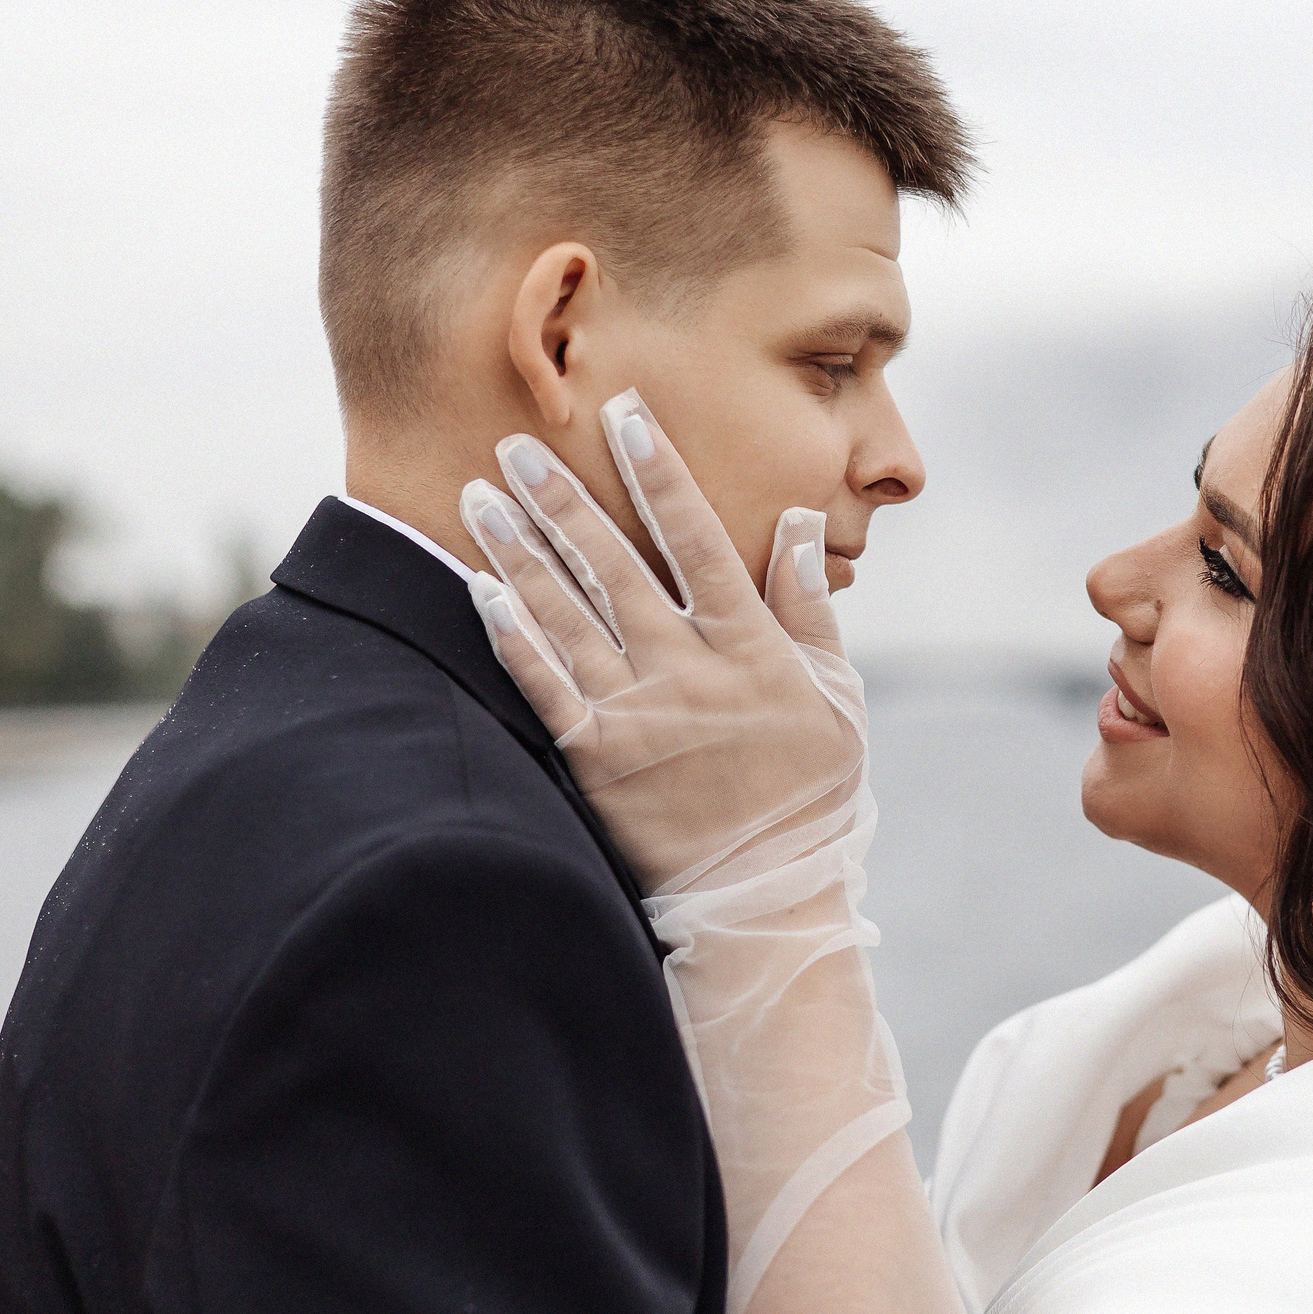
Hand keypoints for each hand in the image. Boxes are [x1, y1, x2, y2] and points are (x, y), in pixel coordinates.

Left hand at [458, 389, 865, 896]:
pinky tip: (476, 589)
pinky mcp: (594, 759)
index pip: (700, 542)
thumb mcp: (836, 698)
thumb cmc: (809, 792)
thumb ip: (810, 609)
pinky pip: (541, 686)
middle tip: (515, 444)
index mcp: (750, 650)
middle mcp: (686, 673)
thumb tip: (799, 523)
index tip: (627, 417)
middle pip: (613, 568)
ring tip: (476, 498)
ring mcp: (635, 716)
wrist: (763, 896)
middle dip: (561, 500)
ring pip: (565, 616)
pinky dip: (508, 635)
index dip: (662, 476)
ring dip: (517, 553)